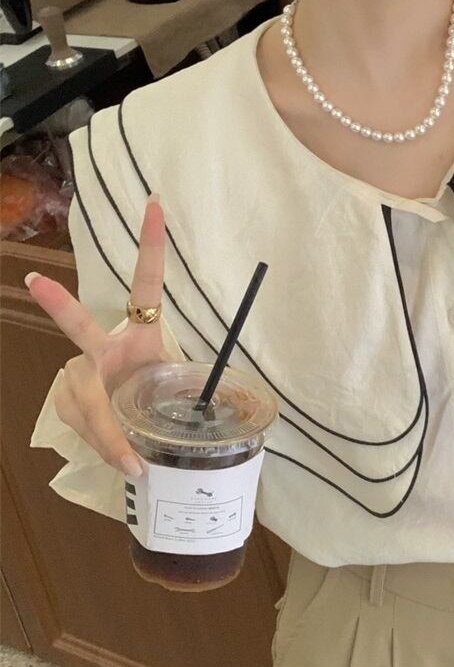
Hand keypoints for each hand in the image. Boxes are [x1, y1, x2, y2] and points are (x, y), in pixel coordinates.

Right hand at [26, 197, 171, 476]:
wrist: (134, 434)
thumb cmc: (160, 404)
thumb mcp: (180, 398)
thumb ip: (184, 403)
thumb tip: (205, 411)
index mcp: (142, 335)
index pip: (147, 285)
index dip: (152, 246)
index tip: (155, 204)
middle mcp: (104, 348)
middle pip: (79, 328)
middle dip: (58, 305)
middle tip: (35, 281)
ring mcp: (81, 373)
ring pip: (86, 400)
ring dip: (110, 433)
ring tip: (133, 461)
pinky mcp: (66, 400)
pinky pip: (82, 423)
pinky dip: (103, 446)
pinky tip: (120, 458)